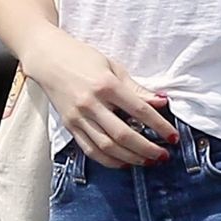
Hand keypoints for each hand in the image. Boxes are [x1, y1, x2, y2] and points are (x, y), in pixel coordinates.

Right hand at [21, 27, 177, 167]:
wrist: (47, 58)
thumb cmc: (82, 58)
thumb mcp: (113, 67)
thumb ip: (137, 88)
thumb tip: (161, 102)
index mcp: (106, 85)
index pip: (139, 111)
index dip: (160, 126)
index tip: (173, 137)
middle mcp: (91, 103)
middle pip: (123, 135)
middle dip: (147, 148)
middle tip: (163, 155)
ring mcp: (78, 117)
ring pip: (107, 147)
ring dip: (131, 158)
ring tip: (148, 161)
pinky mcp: (69, 126)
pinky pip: (90, 150)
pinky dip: (109, 160)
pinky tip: (125, 162)